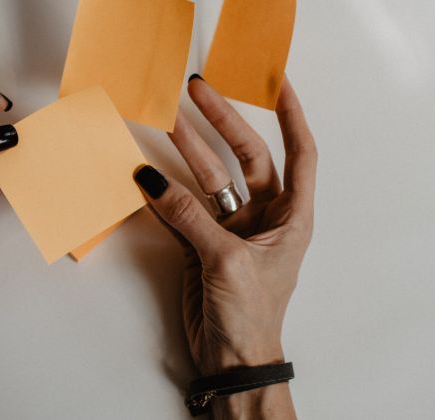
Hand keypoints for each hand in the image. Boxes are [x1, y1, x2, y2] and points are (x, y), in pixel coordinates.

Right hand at [134, 76, 315, 417]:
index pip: (299, 152)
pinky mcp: (201, 242)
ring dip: (187, 153)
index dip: (290, 114)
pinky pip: (182, 207)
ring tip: (165, 122)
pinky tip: (148, 171)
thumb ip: (188, 216)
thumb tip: (150, 178)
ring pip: (208, 179)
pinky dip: (165, 191)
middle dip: (223, 123)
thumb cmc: (250, 314)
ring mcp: (230, 227)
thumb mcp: (226, 259)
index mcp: (291, 216)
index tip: (274, 82)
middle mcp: (264, 216)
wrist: (231, 357)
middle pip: (244, 156)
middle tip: (196, 93)